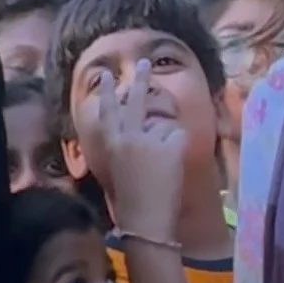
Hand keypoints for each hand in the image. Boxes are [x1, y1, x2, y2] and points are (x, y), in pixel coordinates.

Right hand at [78, 60, 185, 238]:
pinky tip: (170, 169)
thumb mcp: (119, 168)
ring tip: (160, 150)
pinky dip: (178, 149)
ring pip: (162, 121)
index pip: (107, 111)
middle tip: (144, 62)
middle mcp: (127, 136)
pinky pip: (178, 136)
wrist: (144, 220)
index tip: (105, 76)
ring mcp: (148, 139)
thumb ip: (126, 146)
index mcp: (112, 144)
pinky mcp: (167, 146)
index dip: (106, 93)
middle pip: (134, 101)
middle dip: (139, 79)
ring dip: (166, 135)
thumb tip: (142, 127)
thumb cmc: (132, 201)